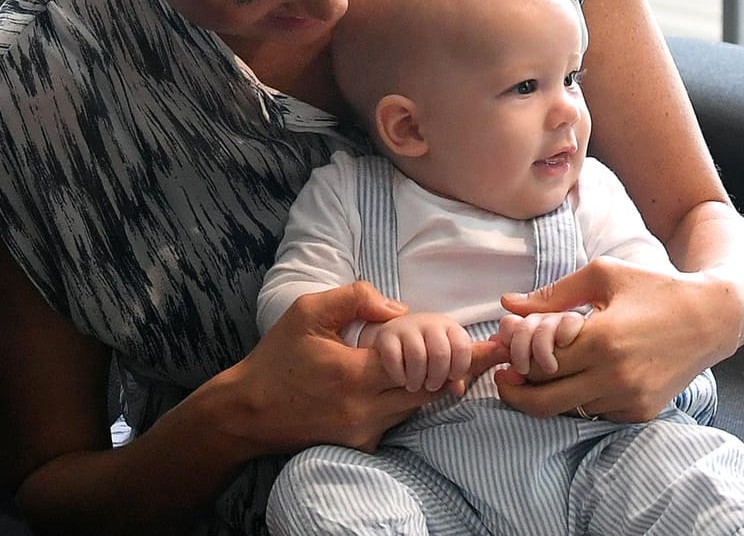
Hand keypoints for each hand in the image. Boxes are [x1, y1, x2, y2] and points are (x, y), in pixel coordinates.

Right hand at [221, 283, 501, 453]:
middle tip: (491, 351)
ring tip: (454, 360)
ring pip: (418, 406)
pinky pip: (396, 418)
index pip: (423, 365)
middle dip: (459, 369)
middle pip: (431, 390)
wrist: (247, 412)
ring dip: (433, 383)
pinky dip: (405, 398)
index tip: (496, 346)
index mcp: (355, 374)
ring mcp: (365, 432)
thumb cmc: (276, 357)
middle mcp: (365, 409)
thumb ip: (356, 299)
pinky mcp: (361, 445)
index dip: (460, 354)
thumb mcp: (308, 312)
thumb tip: (400, 310)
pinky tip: (402, 379)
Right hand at [361, 312, 475, 392]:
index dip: (459, 368)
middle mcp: (428, 323)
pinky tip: (401, 380)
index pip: (462, 348)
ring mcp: (406, 327)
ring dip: (417, 378)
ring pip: (417, 356)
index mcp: (449, 327)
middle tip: (431, 385)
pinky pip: (394, 358)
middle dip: (437, 377)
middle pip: (440, 353)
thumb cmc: (429, 353)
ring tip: (415, 385)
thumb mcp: (449, 361)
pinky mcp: (386, 335)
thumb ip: (459, 375)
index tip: (452, 378)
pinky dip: (399, 375)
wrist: (398, 337)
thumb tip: (458, 390)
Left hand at [495, 257, 736, 422]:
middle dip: (518, 390)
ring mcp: (630, 399)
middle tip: (506, 377)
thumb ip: (551, 295)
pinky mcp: (642, 412)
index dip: (515, 360)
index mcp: (602, 340)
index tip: (504, 354)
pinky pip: (595, 414)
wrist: (710, 318)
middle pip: (544, 400)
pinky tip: (578, 378)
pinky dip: (579, 400)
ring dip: (549, 394)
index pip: (538, 365)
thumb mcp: (602, 276)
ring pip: (568, 409)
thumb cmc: (653, 289)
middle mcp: (616, 376)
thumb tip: (506, 305)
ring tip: (543, 372)